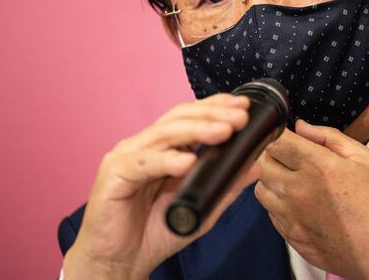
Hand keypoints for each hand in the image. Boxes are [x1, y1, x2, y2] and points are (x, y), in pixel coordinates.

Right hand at [63, 93, 258, 279]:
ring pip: (164, 134)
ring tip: (223, 131)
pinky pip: (143, 163)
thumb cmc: (153, 233)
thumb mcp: (200, 207)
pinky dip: (167, 160)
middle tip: (240, 117)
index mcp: (162, 148)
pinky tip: (188, 161)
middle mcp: (143, 146)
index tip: (243, 107)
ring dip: (196, 130)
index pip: (189, 117)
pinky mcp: (114, 175)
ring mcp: (126, 157)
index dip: (215, 107)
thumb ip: (225, 186)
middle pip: (178, 118)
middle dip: (212, 114)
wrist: (120, 262)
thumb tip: (254, 166)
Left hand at [255, 120, 368, 279]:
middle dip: (271, 153)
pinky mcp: (291, 236)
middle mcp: (298, 191)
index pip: (276, 140)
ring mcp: (291, 216)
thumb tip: (301, 126)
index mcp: (318, 167)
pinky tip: (299, 202)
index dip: (277, 133)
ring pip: (261, 188)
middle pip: (261, 163)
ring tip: (294, 179)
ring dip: (271, 179)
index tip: (286, 135)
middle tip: (290, 155)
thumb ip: (328, 138)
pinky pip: (270, 213)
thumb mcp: (364, 158)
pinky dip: (278, 203)